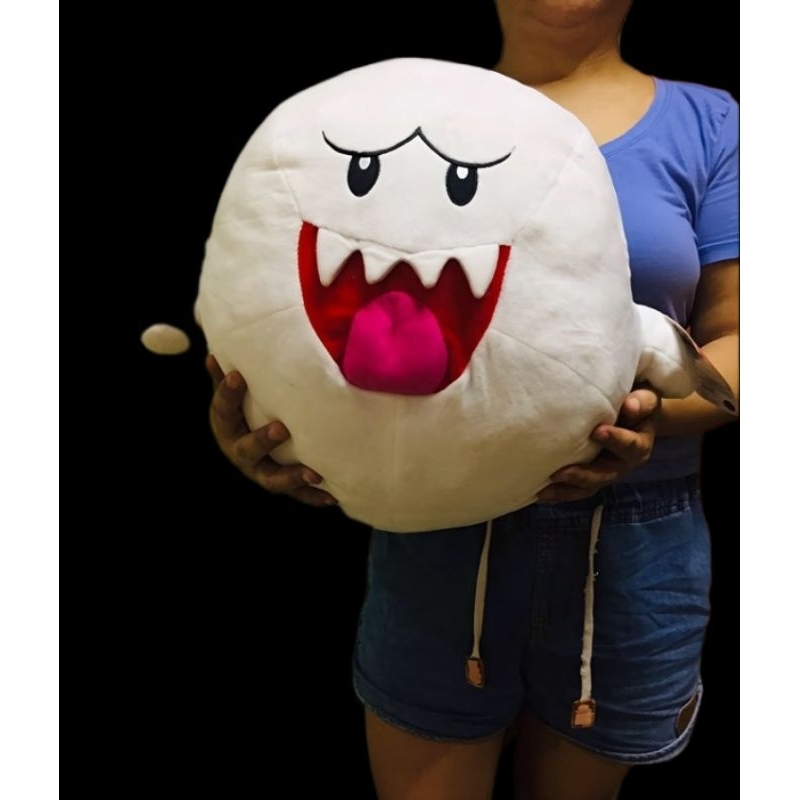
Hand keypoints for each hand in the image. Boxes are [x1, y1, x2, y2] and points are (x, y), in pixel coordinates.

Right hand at [206, 354, 337, 506]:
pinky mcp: (281, 483)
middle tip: (282, 427)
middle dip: (263, 440)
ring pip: (272, 479)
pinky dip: (313, 497)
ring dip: (292, 477)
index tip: (237, 375)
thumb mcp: (233, 396)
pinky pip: (297, 495)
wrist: (246, 446)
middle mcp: (240, 452)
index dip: (227, 394)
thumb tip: (214, 354)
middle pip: (246, 450)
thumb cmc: (243, 411)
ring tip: (313, 473)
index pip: (222, 410)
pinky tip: (332, 497)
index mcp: (226, 426)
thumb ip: (226, 379)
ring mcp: (260, 471)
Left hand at [536, 387, 660, 503]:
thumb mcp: (644, 400)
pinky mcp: (591, 477)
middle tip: (561, 473)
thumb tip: (630, 405)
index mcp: (638, 445)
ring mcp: (606, 473)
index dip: (615, 440)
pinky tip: (540, 494)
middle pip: (605, 475)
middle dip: (583, 475)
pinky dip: (559, 493)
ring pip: (588, 487)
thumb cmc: (635, 405)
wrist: (634, 417)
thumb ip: (641, 402)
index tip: (597, 431)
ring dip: (566, 490)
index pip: (630, 445)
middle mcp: (622, 464)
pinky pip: (575, 490)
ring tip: (544, 491)